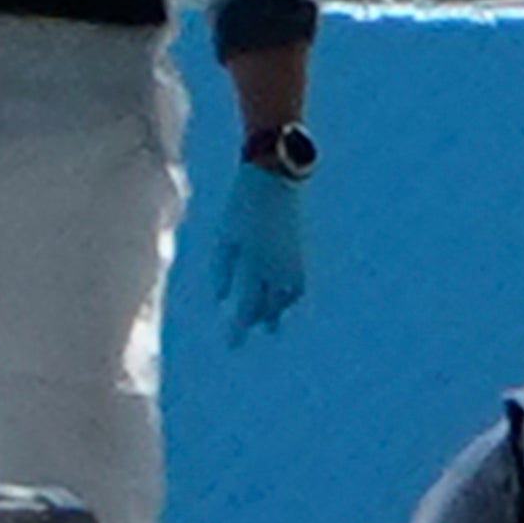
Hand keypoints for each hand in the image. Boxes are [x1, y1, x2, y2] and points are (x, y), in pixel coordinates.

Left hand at [201, 160, 307, 339]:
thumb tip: (221, 300)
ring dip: (274, 310)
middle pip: (267, 306)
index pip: (246, 308)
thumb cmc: (243, 204)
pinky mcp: (302, 250)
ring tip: (267, 323)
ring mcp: (294, 259)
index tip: (231, 346)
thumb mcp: (225, 236)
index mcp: (255, 264)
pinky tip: (281, 298)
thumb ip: (222, 271)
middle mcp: (278, 267)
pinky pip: (295, 284)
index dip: (238, 329)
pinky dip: (286, 295)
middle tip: (241, 333)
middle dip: (255, 320)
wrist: (277, 175)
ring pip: (285, 297)